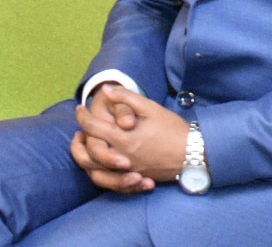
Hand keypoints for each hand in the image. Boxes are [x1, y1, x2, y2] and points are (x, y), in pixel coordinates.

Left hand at [71, 85, 188, 191]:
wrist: (193, 153)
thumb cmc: (172, 129)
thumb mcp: (151, 108)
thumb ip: (126, 98)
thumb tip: (105, 90)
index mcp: (124, 138)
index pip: (93, 128)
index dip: (82, 117)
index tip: (79, 109)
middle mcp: (122, 157)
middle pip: (88, 154)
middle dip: (79, 141)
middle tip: (79, 128)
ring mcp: (127, 170)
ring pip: (95, 173)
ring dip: (85, 160)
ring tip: (84, 146)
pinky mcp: (134, 178)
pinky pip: (109, 182)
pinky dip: (100, 173)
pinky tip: (99, 162)